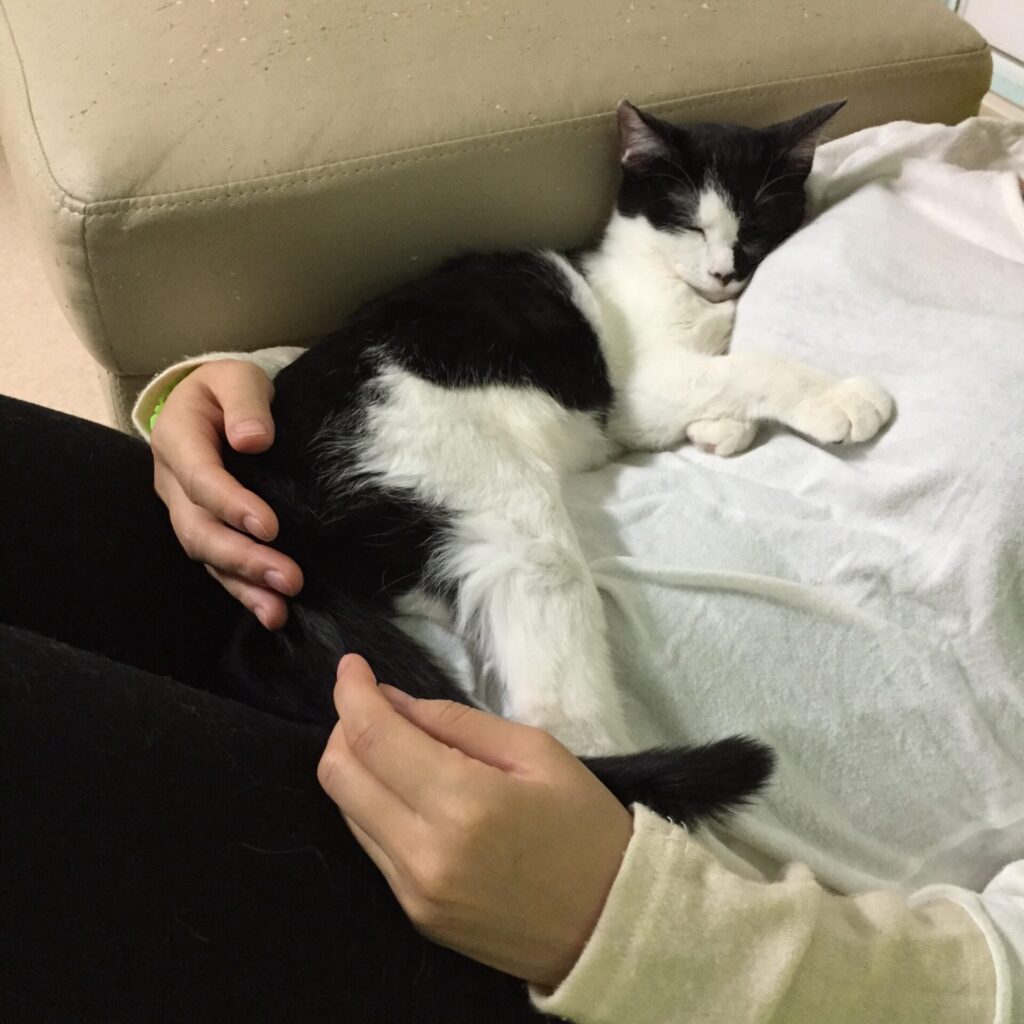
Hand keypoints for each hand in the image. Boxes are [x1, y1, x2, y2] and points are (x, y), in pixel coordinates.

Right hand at [151, 359, 302, 627]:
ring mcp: (186, 511)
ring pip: (206, 556)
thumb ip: (245, 403)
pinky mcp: (207, 530)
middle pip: (199, 529)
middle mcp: (173, 483)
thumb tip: (253, 439)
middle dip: (242, 558)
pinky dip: (244, 592)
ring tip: (278, 609)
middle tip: (288, 578)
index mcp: (176, 440)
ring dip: (243, 585)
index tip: (270, 527)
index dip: (231, 505)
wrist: (217, 401)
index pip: (200, 479)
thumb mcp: (237, 378)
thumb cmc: (230, 389)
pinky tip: (272, 614)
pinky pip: (219, 567)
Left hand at [317, 655, 633, 989]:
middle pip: (339, 775)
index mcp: (463, 803)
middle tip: (373, 704)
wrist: (611, 925)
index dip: (351, 693)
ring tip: (395, 744)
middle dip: (343, 726)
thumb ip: (454, 722)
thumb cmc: (585, 826)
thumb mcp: (535, 751)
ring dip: (356, 766)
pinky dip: (374, 805)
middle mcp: (424, 852)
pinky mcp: (414, 915)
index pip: (374, 738)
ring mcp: (413, 891)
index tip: (352, 665)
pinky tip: (408, 789)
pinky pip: (371, 845)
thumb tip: (390, 703)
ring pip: (346, 810)